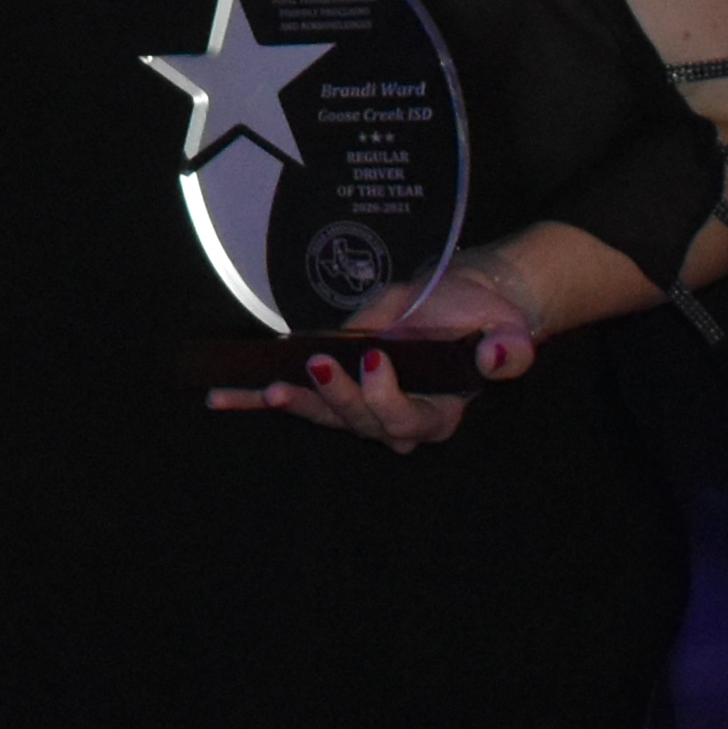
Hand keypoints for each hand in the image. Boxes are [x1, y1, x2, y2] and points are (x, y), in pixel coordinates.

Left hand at [225, 255, 544, 452]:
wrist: (465, 307)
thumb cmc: (480, 318)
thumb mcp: (504, 327)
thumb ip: (505, 348)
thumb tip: (499, 354)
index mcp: (439, 413)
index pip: (409, 420)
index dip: (386, 396)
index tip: (374, 358)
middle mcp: (396, 422)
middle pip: (360, 422)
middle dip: (336, 396)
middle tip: (318, 363)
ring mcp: (361, 408)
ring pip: (325, 415)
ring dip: (293, 403)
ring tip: (263, 390)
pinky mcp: (335, 389)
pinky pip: (297, 399)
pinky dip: (255, 399)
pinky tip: (222, 397)